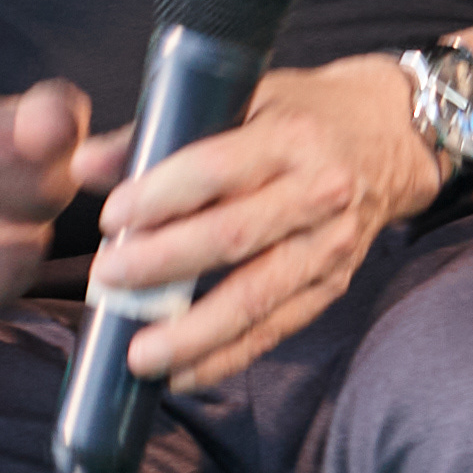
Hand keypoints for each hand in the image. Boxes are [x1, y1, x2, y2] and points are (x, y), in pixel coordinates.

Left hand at [90, 55, 439, 390]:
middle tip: (107, 278)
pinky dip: (228, 355)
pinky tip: (182, 374)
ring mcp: (329, 246)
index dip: (162, 196)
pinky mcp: (332, 284)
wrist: (389, 138)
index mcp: (288, 139)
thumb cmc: (294, 114)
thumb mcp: (238, 98)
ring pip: (258, 296)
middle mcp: (318, 194)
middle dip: (165, 264)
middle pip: (234, 238)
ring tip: (139, 355)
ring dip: (195, 332)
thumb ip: (158, 132)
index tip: (112, 218)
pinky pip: (277, 327)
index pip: (218, 169)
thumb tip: (83, 167)